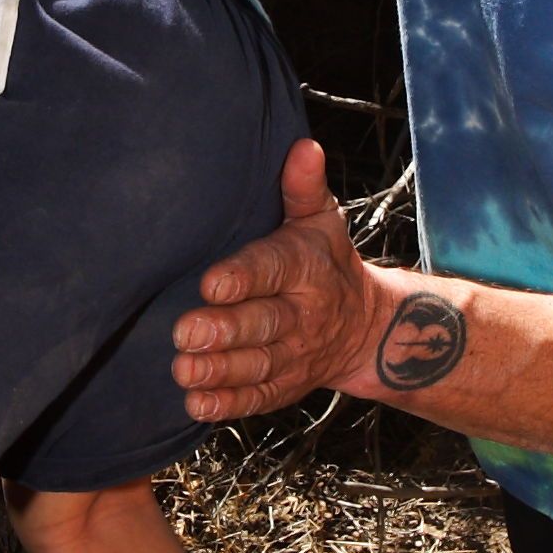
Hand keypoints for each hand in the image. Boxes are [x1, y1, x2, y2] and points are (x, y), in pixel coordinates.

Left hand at [172, 139, 383, 419]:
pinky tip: (197, 404)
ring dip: (220, 371)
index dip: (243, 278)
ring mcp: (296, 354)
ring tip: (184, 369)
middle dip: (225, 331)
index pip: (273, 269)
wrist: (368, 325)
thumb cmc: (326, 261)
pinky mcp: (286, 386)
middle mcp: (303, 313)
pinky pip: (260, 398)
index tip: (210, 283)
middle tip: (184, 332)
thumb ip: (304, 187)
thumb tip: (304, 147)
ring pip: (258, 365)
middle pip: (264, 323)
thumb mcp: (321, 220)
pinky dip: (229, 405)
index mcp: (305, 267)